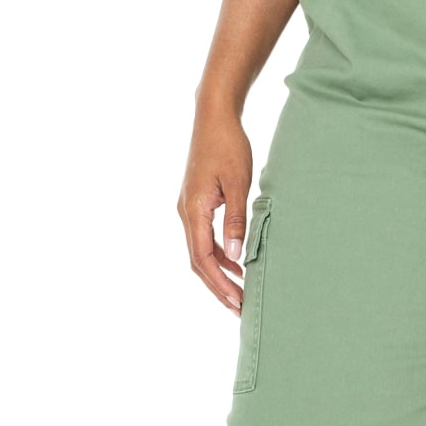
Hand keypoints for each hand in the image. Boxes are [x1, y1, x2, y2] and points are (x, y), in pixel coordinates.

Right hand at [177, 110, 254, 313]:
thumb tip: (237, 255)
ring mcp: (188, 208)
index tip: (237, 300)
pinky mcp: (195, 203)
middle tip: (239, 308)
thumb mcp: (239, 183)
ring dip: (218, 273)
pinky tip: (236, 263)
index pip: (203, 258)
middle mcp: (185, 212)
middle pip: (197, 261)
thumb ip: (237, 220)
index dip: (220, 283)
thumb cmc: (228, 146)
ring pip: (199, 251)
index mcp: (193, 210)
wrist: (213, 117)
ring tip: (239, 292)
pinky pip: (203, 237)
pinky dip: (218, 254)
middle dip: (217, 286)